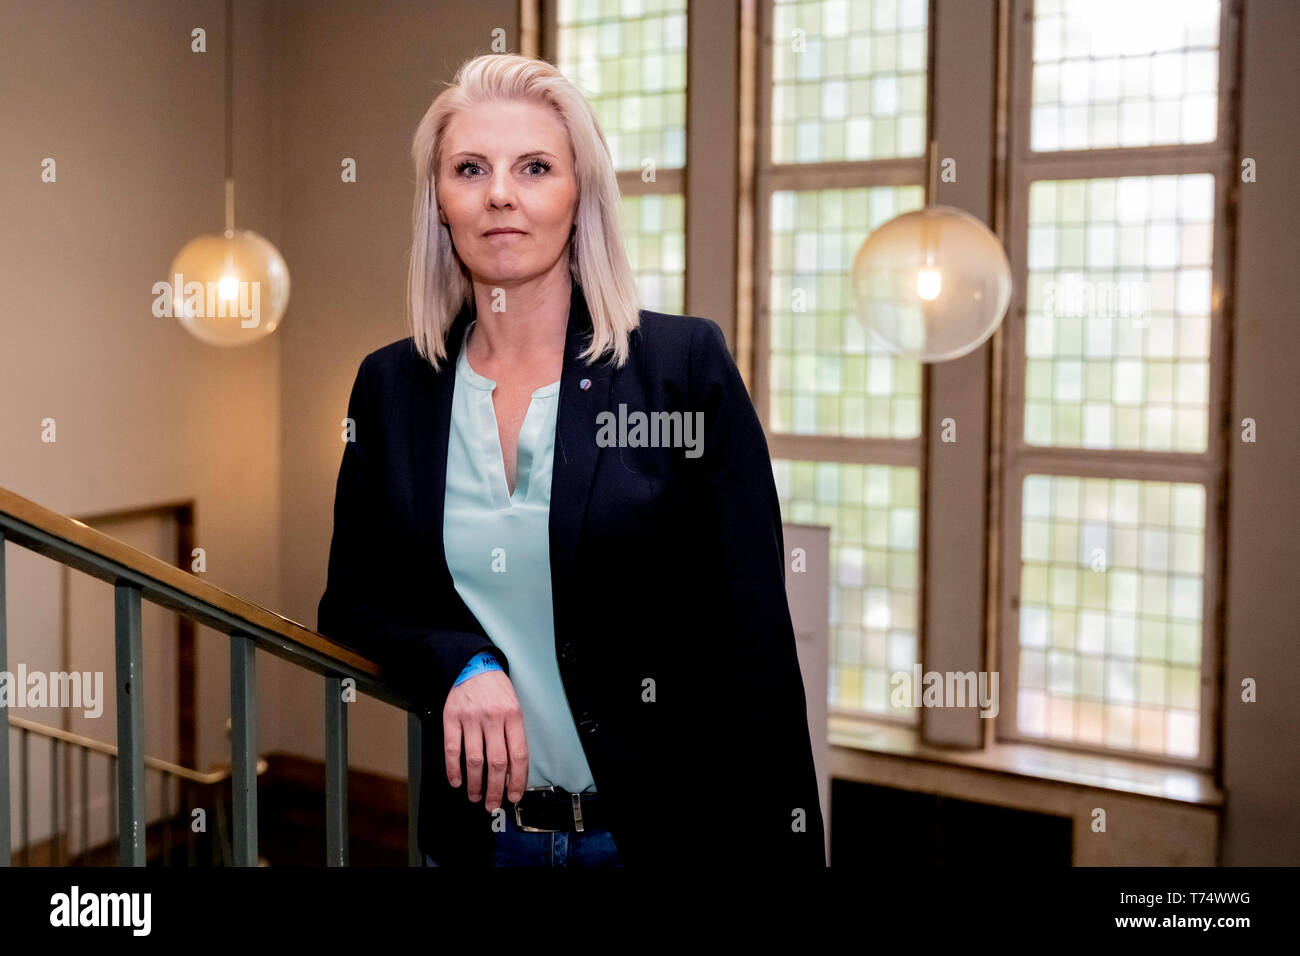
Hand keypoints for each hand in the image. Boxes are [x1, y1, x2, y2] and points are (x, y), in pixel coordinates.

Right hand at [442, 669, 528, 812]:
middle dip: (495, 789)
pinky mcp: (451, 718)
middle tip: (492, 803)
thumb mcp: (513, 706)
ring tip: (475, 796)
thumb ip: (513, 734)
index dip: (517, 780)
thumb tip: (512, 770)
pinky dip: (453, 769)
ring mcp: (471, 718)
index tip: (514, 795)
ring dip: (475, 783)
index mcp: (513, 715)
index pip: (518, 754)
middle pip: (496, 762)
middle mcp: (493, 718)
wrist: (473, 664)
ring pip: (474, 760)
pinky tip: (456, 780)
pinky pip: (452, 749)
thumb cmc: (496, 688)